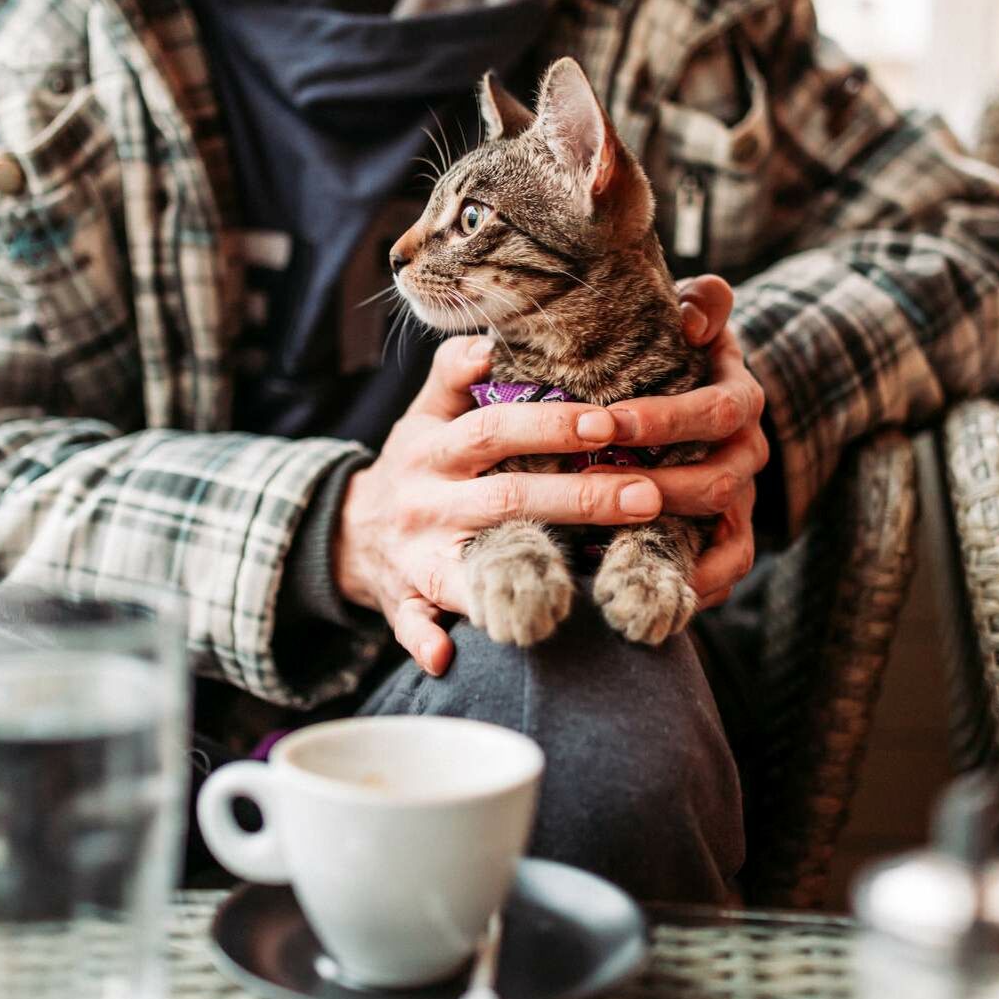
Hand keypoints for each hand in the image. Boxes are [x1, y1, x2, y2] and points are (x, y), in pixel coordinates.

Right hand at [335, 336, 665, 675]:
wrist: (348, 531)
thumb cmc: (414, 464)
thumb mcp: (424, 412)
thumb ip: (454, 372)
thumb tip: (488, 341)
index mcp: (432, 448)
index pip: (494, 429)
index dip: (548, 425)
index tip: (608, 421)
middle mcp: (425, 501)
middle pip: (507, 497)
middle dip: (581, 496)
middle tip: (650, 493)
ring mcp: (414, 555)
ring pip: (472, 563)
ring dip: (535, 569)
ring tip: (605, 571)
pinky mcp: (403, 602)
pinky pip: (411, 625)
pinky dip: (425, 641)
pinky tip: (447, 657)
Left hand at [607, 276, 768, 608]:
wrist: (682, 394)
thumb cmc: (670, 350)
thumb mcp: (685, 314)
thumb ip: (700, 302)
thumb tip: (694, 319)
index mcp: (739, 395)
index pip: (715, 410)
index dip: (663, 420)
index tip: (605, 424)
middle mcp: (748, 449)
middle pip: (718, 478)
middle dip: (656, 484)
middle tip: (594, 485)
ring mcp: (742, 496)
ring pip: (723, 527)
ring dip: (667, 534)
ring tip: (612, 538)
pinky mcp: (732, 536)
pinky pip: (728, 568)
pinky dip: (696, 585)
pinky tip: (645, 590)